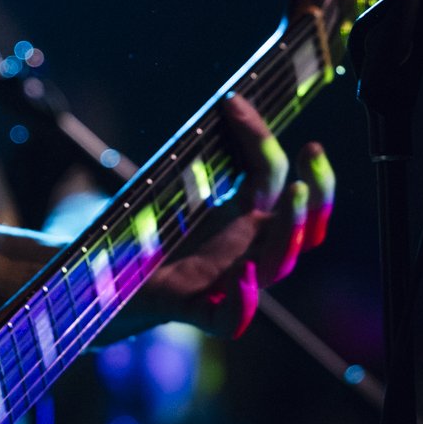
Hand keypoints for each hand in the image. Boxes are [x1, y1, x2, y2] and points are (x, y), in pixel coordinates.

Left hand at [136, 95, 334, 338]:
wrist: (106, 282)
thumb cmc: (139, 232)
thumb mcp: (164, 186)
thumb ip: (189, 156)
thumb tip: (210, 105)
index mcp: (240, 218)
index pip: (275, 182)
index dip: (265, 142)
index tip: (239, 103)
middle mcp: (244, 250)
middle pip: (302, 229)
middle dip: (316, 190)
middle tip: (311, 149)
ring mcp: (225, 282)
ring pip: (278, 265)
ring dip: (291, 230)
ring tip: (293, 192)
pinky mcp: (195, 310)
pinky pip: (231, 320)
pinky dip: (243, 302)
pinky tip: (242, 277)